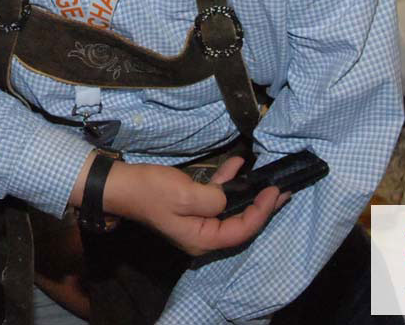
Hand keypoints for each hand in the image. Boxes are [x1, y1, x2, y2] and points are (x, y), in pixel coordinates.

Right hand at [103, 158, 285, 256]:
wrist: (121, 185)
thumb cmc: (152, 191)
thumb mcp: (187, 195)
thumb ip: (216, 199)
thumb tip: (229, 197)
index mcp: (202, 239)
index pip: (242, 230)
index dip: (262, 212)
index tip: (275, 191)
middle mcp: (202, 235)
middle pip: (240, 224)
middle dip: (262, 206)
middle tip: (284, 190)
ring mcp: (196, 221)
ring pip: (230, 210)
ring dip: (247, 192)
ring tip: (267, 178)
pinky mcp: (189, 207)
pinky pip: (215, 198)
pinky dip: (227, 183)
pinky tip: (237, 165)